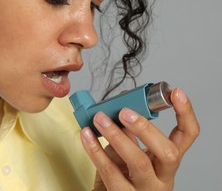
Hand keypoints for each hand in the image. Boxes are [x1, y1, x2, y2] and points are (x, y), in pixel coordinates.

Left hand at [80, 88, 199, 190]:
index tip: (176, 93)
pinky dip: (95, 149)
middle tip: (124, 112)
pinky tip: (86, 135)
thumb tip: (122, 101)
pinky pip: (109, 171)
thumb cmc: (123, 174)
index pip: (187, 136)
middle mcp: (162, 177)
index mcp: (168, 161)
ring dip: (117, 136)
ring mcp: (144, 189)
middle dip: (146, 128)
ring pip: (138, 162)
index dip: (185, 114)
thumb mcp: (132, 153)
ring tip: (99, 119)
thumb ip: (130, 132)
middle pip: (168, 153)